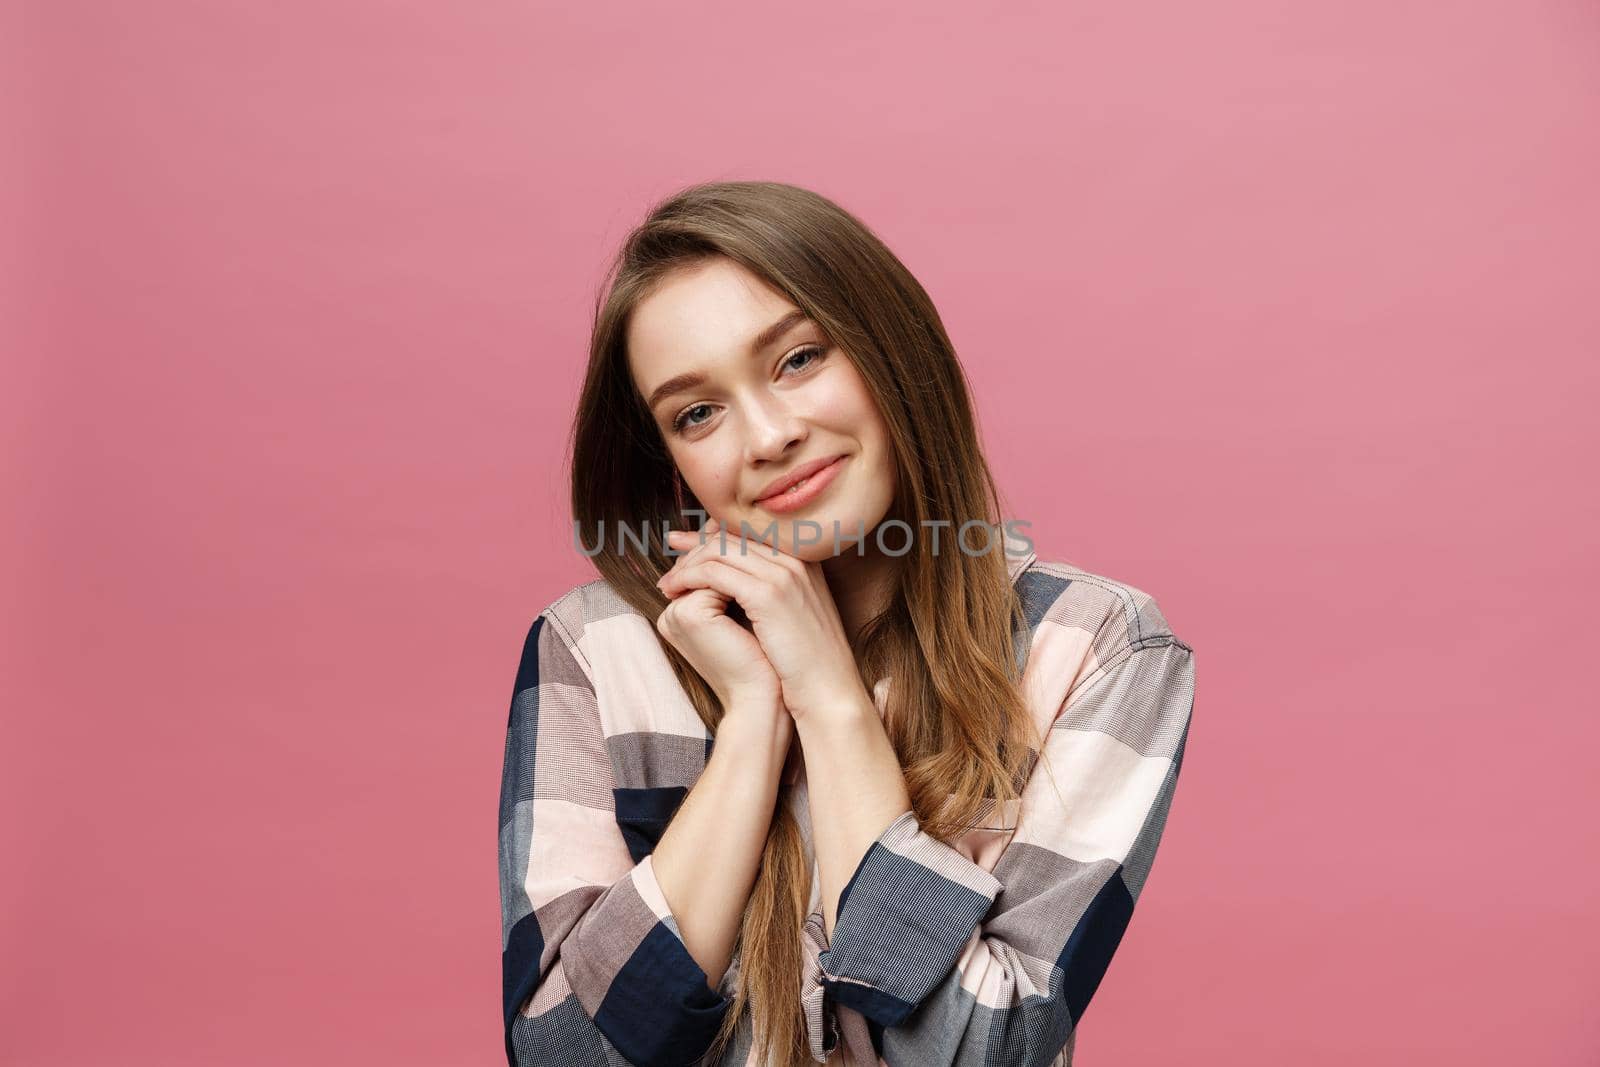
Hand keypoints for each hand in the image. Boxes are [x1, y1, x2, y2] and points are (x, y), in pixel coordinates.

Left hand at [657, 519, 870, 723]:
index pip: (750, 532)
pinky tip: (676, 593)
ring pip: (719, 549)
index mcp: (803, 561)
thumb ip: (771, 591)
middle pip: (732, 535)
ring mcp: (783, 574)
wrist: (829, 690)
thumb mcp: (792, 616)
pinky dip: (689, 578)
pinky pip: (714, 572)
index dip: (714, 534)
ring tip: (668, 583)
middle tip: (672, 556)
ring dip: (687, 564)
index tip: (687, 543)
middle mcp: (795, 559)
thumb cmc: (807, 662)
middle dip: (696, 543)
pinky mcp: (768, 594)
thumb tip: (734, 583)